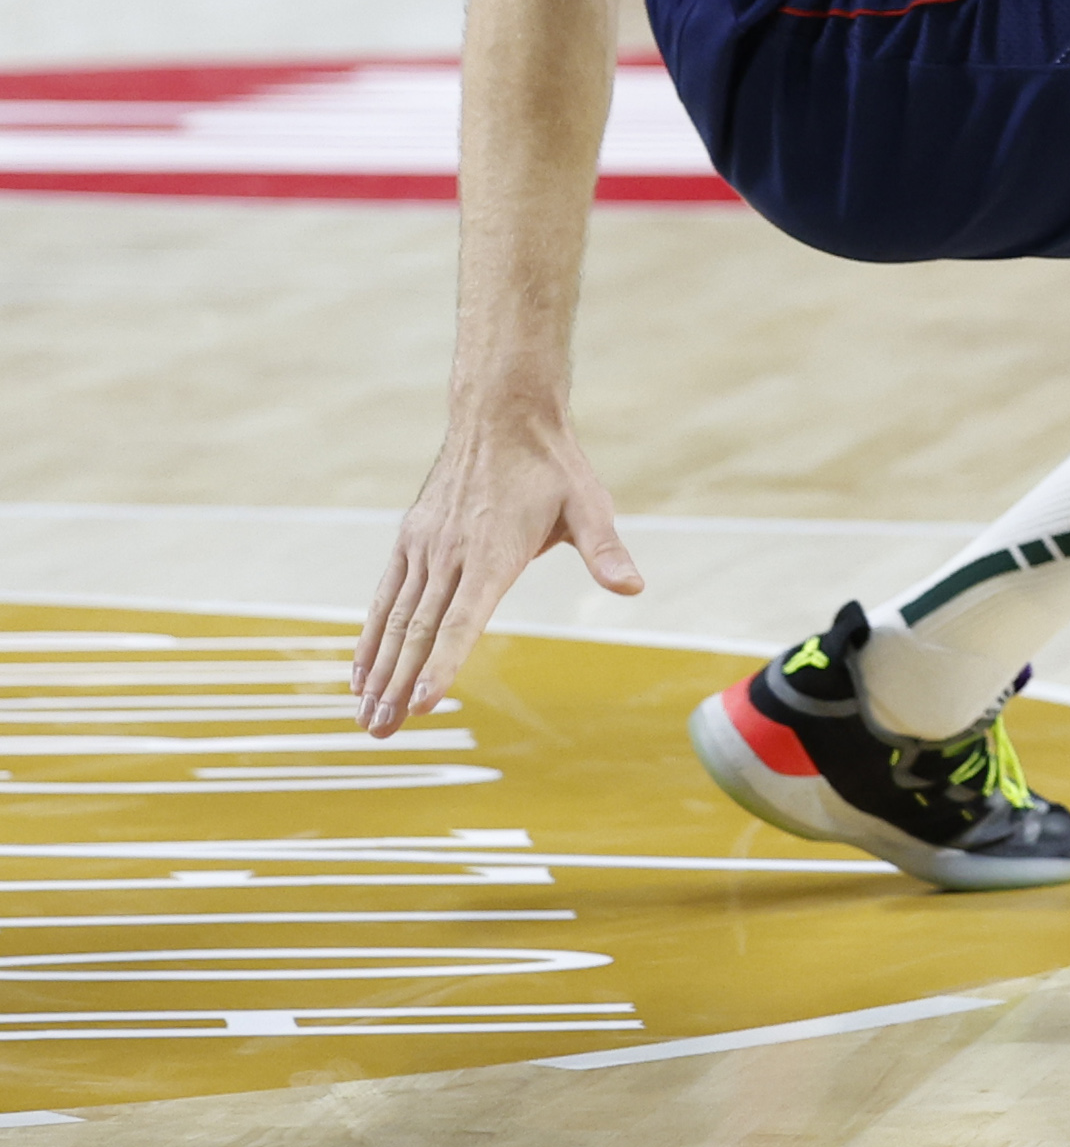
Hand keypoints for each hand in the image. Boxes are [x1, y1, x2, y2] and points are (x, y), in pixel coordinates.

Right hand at [352, 400, 641, 736]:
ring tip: (367, 717)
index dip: (443, 662)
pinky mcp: (410, 538)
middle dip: (399, 685)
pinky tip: (359, 672)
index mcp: (494, 552)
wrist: (502, 414)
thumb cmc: (551, 465)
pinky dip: (369, 635)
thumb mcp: (589, 502)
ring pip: (395, 617)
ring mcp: (425, 546)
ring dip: (378, 670)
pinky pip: (384, 594)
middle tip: (382, 733)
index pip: (462, 619)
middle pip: (420, 629)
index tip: (423, 703)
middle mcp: (451, 553)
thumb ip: (604, 550)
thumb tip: (633, 588)